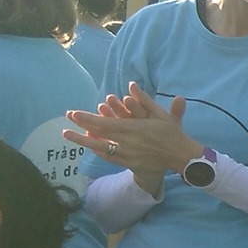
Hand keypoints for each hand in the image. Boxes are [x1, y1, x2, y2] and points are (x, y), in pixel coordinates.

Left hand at [65, 82, 200, 184]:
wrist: (180, 156)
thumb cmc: (171, 133)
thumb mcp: (161, 114)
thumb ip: (145, 99)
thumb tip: (131, 84)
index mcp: (134, 128)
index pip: (105, 123)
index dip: (88, 118)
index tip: (74, 114)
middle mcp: (127, 142)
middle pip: (99, 134)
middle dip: (81, 126)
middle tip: (67, 121)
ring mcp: (127, 154)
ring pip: (100, 147)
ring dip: (82, 140)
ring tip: (67, 135)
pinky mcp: (129, 163)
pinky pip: (109, 156)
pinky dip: (97, 150)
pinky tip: (88, 144)